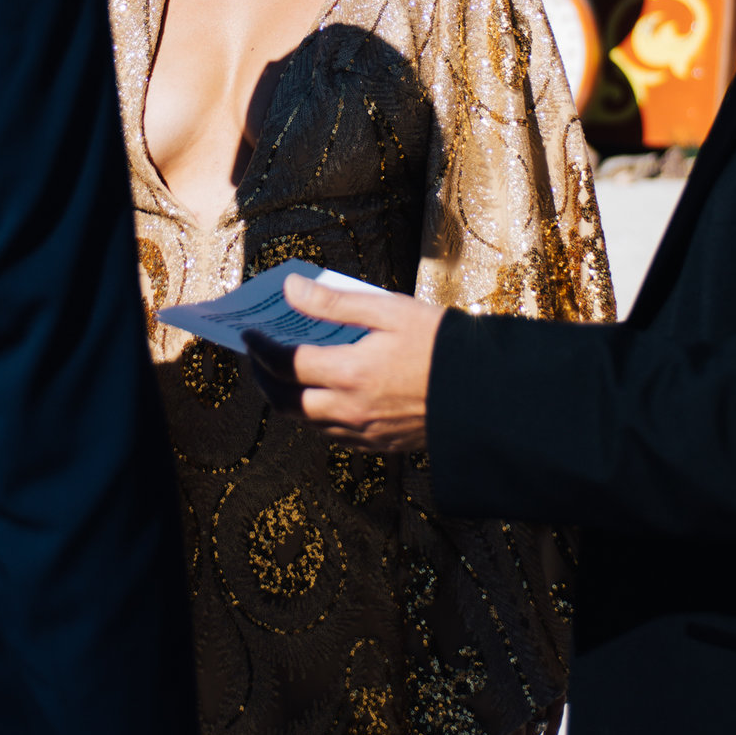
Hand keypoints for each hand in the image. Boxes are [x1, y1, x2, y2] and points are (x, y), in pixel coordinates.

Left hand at [260, 276, 443, 453]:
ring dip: (286, 400)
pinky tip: (321, 397)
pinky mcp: (380, 444)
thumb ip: (335, 303)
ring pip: (307, 423)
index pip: (286, 365)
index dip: (260, 349)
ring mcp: (365, 432)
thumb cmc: (440, 343)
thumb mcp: (390, 310)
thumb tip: (291, 290)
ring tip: (282, 375)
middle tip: (256, 358)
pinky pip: (332, 435)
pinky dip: (315, 416)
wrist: (486, 391)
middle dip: (263, 379)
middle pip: (286, 402)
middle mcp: (351, 410)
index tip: (249, 333)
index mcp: (351, 373)